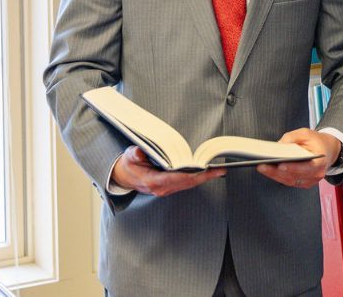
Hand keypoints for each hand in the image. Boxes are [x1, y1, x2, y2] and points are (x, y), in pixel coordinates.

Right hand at [110, 145, 225, 196]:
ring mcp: (165, 189)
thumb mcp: (128, 156)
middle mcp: (161, 188)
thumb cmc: (128, 165)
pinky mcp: (168, 188)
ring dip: (203, 179)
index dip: (190, 175)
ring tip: (217, 171)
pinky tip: (206, 173)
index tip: (203, 170)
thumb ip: (134, 154)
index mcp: (152, 181)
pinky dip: (197, 178)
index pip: (175, 178)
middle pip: (186, 183)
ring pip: (188, 185)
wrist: (123, 177)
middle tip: (219, 170)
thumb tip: (139, 152)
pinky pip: (185, 184)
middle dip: (203, 177)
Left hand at [256, 128, 340, 188]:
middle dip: (276, 172)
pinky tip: (267, 170)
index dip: (293, 167)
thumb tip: (279, 145)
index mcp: (320, 161)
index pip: (306, 167)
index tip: (280, 165)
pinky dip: (277, 176)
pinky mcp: (303, 183)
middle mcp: (316, 174)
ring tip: (262, 167)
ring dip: (274, 175)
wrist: (327, 150)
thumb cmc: (316, 141)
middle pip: (294, 176)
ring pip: (289, 181)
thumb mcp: (306, 133)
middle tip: (262, 166)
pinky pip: (288, 181)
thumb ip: (293, 137)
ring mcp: (310, 181)